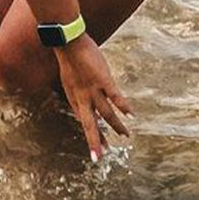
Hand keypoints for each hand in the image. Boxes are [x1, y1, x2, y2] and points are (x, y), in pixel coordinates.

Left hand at [54, 35, 131, 160]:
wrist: (67, 42)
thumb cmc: (71, 58)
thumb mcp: (73, 79)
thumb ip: (82, 90)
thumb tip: (93, 96)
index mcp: (74, 98)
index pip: (85, 121)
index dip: (93, 136)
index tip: (98, 150)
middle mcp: (82, 97)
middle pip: (90, 124)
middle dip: (95, 141)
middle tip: (99, 157)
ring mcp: (92, 89)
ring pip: (106, 113)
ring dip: (116, 125)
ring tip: (126, 135)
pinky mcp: (102, 79)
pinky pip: (115, 96)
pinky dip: (123, 106)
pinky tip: (131, 116)